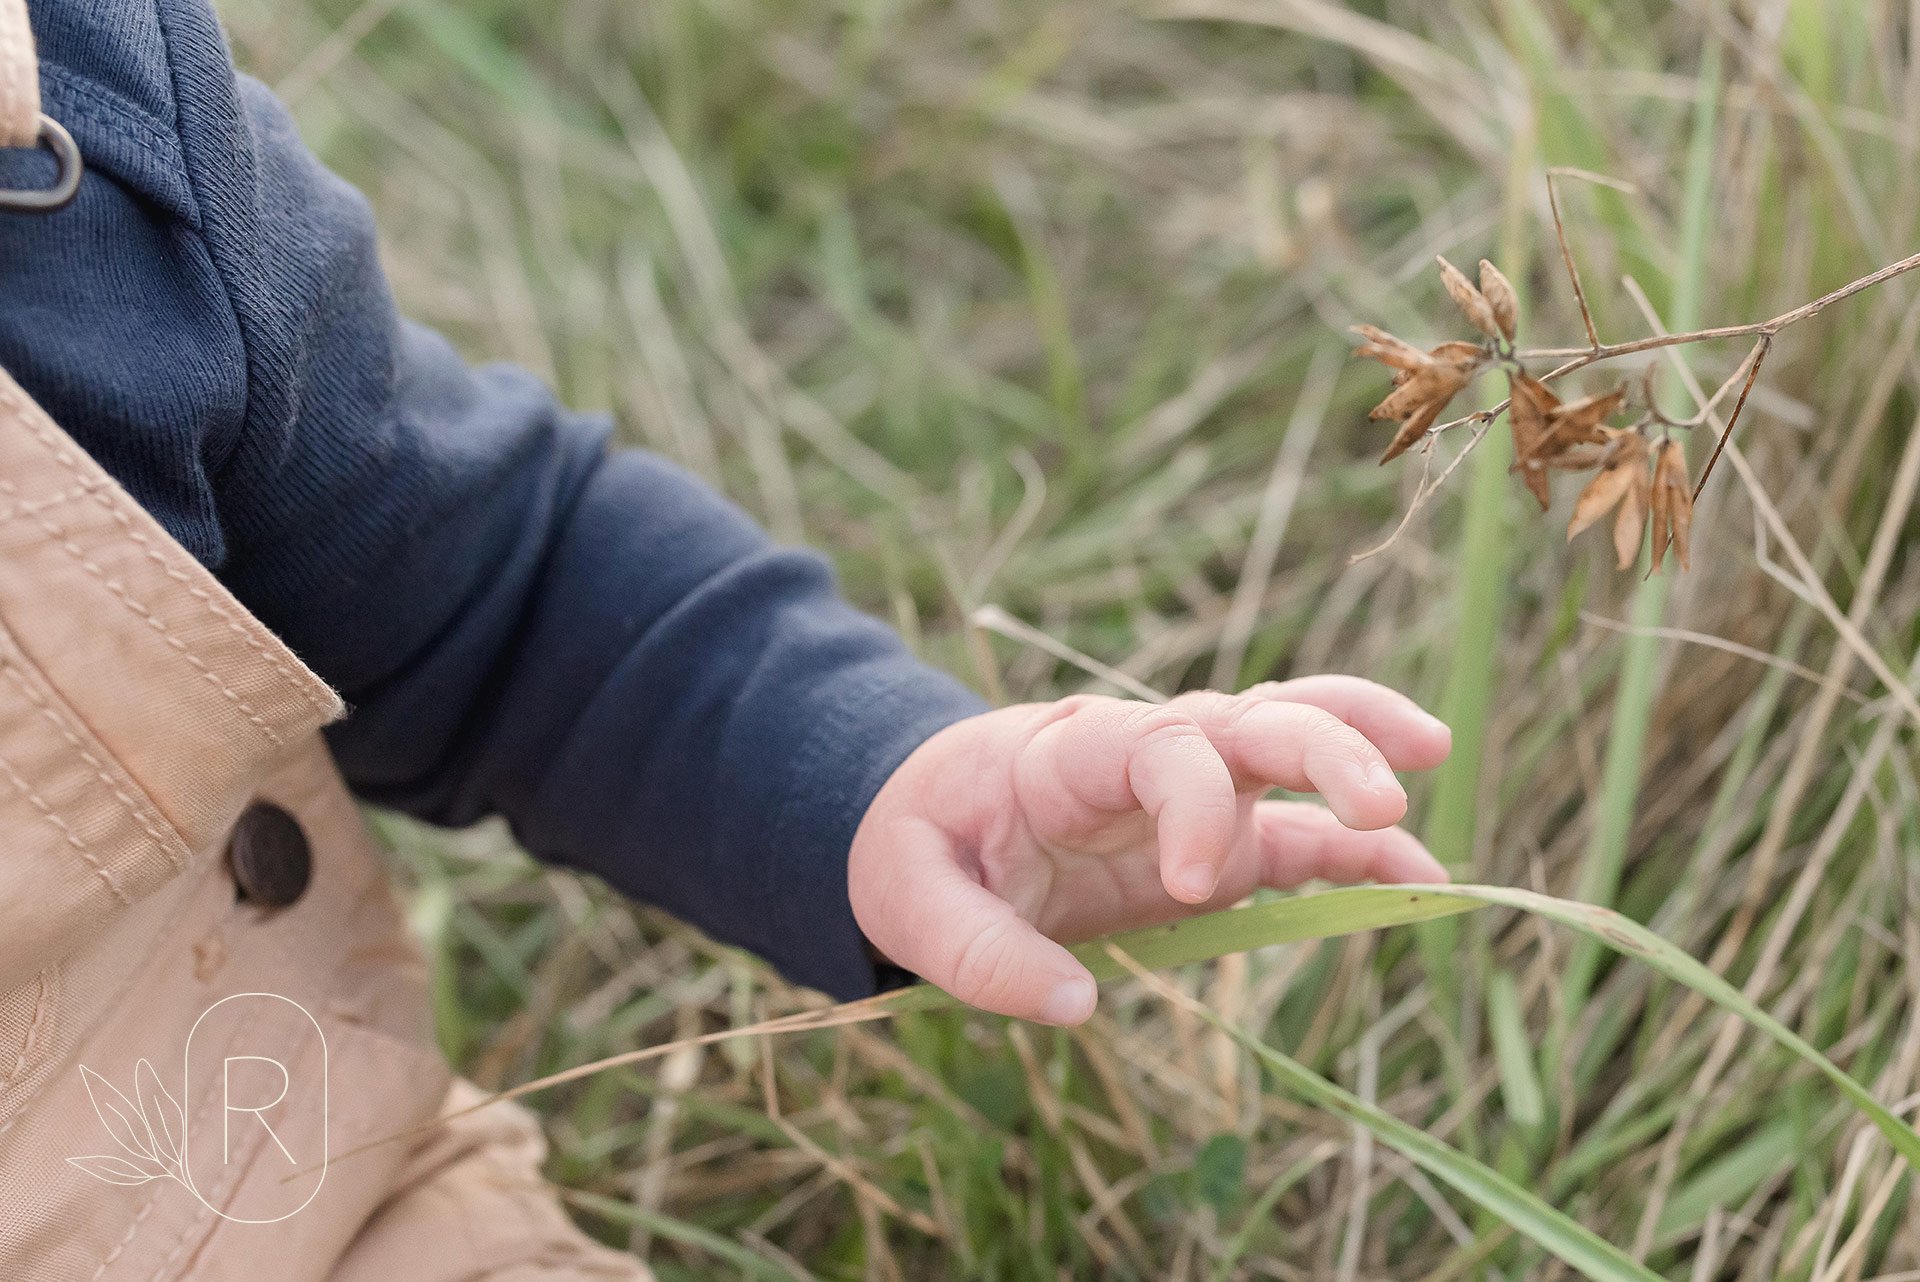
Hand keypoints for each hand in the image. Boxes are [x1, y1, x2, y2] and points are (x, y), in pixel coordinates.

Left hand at [848, 677, 1451, 1024]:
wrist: (931, 814)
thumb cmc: (918, 842)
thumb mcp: (907, 894)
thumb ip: (976, 949)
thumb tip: (1074, 1006)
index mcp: (1068, 750)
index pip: (1157, 745)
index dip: (1191, 803)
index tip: (1189, 886)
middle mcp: (1145, 753)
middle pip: (1247, 718)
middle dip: (1322, 747)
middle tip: (1383, 801)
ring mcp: (1191, 793)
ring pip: (1289, 746)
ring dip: (1360, 755)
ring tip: (1427, 780)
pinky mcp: (1216, 845)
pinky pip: (1299, 836)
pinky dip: (1357, 852)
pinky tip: (1416, 882)